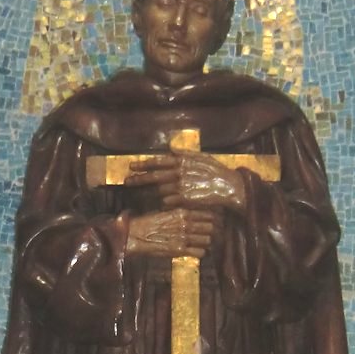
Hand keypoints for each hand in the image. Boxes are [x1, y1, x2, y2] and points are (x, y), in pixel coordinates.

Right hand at [126, 208, 216, 258]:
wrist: (135, 234)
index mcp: (183, 212)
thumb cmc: (148, 223)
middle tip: (207, 234)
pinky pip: (199, 252)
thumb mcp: (166, 212)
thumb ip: (180, 214)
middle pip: (210, 227)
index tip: (211, 223)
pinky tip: (194, 251)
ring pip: (207, 240)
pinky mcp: (179, 250)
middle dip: (209, 231)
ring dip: (204, 242)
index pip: (208, 215)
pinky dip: (199, 253)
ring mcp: (184, 237)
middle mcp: (186, 224)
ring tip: (200, 243)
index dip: (211, 220)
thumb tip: (191, 216)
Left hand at [127, 153, 245, 212]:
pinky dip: (166, 203)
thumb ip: (185, 154)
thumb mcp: (202, 157)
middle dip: (138, 179)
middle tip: (127, 182)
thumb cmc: (217, 172)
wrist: (228, 187)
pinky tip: (167, 204)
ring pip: (160, 191)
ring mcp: (180, 186)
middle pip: (153, 176)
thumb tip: (172, 149)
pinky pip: (168, 202)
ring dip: (155, 193)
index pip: (157, 161)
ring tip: (147, 196)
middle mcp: (179, 172)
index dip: (143, 164)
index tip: (131, 166)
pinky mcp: (183, 199)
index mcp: (182, 161)